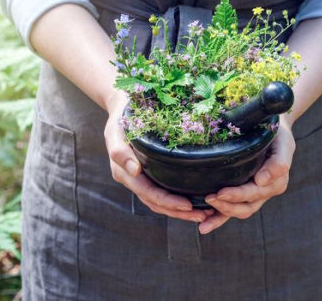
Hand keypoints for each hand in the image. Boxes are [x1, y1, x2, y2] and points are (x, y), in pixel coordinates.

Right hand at [104, 91, 212, 222]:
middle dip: (179, 212)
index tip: (188, 206)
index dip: (167, 202)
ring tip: (206, 214)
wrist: (123, 106)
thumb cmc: (121, 116)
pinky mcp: (149, 173)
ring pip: (160, 202)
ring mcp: (140, 178)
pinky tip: (197, 200)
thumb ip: (120, 151)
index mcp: (123, 172)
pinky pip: (163, 191)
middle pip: (156, 203)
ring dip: (181, 211)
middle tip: (204, 216)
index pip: (148, 193)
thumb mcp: (115, 130)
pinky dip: (179, 199)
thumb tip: (134, 170)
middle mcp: (132, 179)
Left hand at [198, 115, 295, 233]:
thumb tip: (262, 182)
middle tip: (208, 198)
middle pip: (246, 206)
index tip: (221, 193)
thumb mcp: (283, 143)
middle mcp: (266, 191)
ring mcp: (255, 195)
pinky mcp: (243, 194)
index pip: (255, 192)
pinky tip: (203, 226)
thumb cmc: (276, 133)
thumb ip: (278, 162)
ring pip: (239, 211)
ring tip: (202, 218)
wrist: (271, 127)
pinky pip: (231, 210)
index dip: (238, 195)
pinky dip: (218, 219)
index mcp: (276, 181)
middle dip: (226, 205)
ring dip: (221, 215)